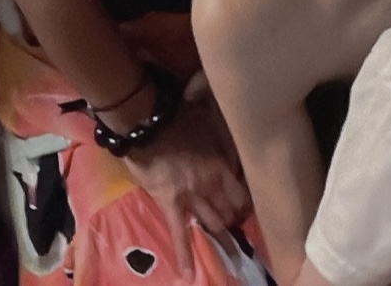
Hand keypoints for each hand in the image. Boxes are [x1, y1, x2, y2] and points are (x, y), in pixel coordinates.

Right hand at [116, 91, 252, 241]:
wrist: (146, 122)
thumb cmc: (176, 119)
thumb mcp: (208, 127)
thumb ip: (220, 145)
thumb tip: (229, 155)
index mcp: (221, 166)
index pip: (241, 195)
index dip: (243, 206)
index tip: (244, 211)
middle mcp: (210, 185)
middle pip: (229, 213)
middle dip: (233, 223)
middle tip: (236, 232)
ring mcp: (191, 197)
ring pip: (212, 224)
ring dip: (220, 238)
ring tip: (228, 253)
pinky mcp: (170, 204)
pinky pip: (179, 233)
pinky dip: (184, 254)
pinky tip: (187, 272)